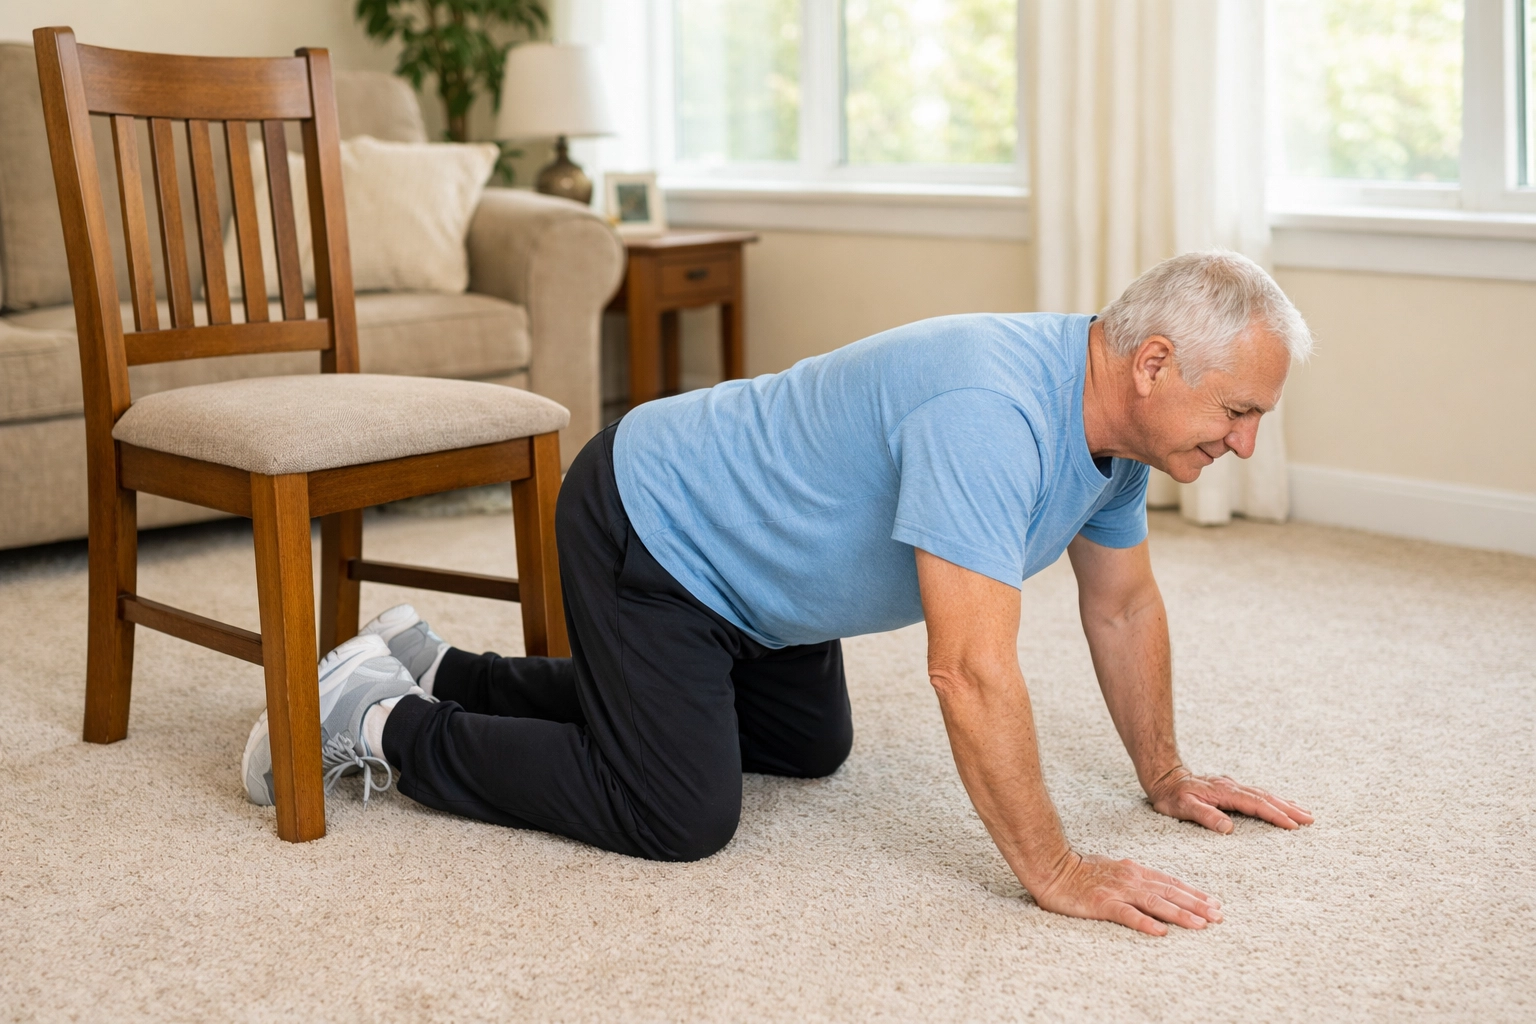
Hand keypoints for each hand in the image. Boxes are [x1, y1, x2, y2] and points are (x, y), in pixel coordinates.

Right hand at [1032, 851, 1222, 935]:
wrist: (1051, 867)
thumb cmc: (1080, 870)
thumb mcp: (1113, 869)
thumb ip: (1134, 877)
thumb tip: (1155, 887)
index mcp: (1134, 871)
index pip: (1170, 882)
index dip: (1194, 893)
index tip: (1214, 903)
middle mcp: (1130, 879)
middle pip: (1169, 892)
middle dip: (1196, 904)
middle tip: (1218, 916)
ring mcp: (1117, 891)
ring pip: (1155, 903)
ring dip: (1179, 914)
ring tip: (1200, 924)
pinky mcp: (1102, 903)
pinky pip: (1127, 914)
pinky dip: (1145, 922)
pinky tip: (1160, 932)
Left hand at [1148, 767, 1313, 832]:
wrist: (1164, 776)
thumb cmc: (1171, 795)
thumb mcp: (1182, 807)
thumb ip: (1204, 816)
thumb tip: (1228, 828)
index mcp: (1224, 792)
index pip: (1255, 805)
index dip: (1274, 815)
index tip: (1292, 825)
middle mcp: (1231, 787)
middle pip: (1265, 798)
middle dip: (1288, 808)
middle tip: (1310, 819)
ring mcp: (1232, 786)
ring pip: (1263, 795)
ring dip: (1284, 803)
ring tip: (1304, 812)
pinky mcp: (1230, 788)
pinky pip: (1256, 794)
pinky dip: (1272, 800)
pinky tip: (1280, 804)